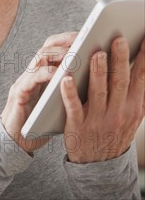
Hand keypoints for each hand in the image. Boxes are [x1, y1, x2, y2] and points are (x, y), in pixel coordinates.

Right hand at [1, 31, 77, 152]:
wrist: (15, 143)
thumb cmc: (41, 123)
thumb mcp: (61, 103)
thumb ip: (71, 89)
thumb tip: (98, 80)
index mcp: (44, 74)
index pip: (56, 48)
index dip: (70, 39)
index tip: (88, 35)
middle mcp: (32, 73)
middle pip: (47, 47)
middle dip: (64, 41)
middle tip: (80, 40)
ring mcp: (24, 82)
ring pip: (38, 58)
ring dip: (57, 55)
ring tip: (73, 55)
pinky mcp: (18, 94)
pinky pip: (30, 79)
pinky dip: (44, 74)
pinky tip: (57, 75)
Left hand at [61, 36, 144, 162]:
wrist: (100, 166)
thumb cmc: (113, 130)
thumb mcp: (132, 113)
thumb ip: (134, 90)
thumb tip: (140, 61)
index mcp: (133, 106)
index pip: (140, 78)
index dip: (143, 57)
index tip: (143, 37)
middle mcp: (119, 112)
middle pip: (120, 82)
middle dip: (119, 60)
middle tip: (118, 39)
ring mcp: (98, 120)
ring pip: (98, 92)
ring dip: (98, 72)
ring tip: (96, 53)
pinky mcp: (78, 126)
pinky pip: (74, 107)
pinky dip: (70, 93)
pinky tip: (66, 79)